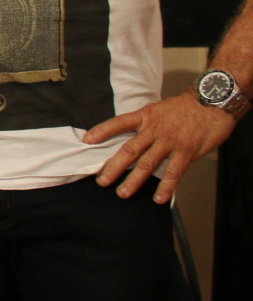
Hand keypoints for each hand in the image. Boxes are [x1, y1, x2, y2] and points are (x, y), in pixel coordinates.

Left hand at [88, 91, 235, 201]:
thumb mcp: (159, 110)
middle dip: (114, 167)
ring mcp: (170, 142)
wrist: (212, 102)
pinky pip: (173, 172)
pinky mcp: (186, 152)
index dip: (102, 131)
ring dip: (134, 180)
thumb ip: (146, 124)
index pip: (119, 122)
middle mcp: (155, 130)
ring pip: (148, 164)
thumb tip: (132, 138)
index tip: (87, 140)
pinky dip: (166, 187)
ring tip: (122, 193)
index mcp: (146, 116)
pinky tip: (158, 198)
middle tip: (102, 181)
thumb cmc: (185, 107)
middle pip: (129, 150)